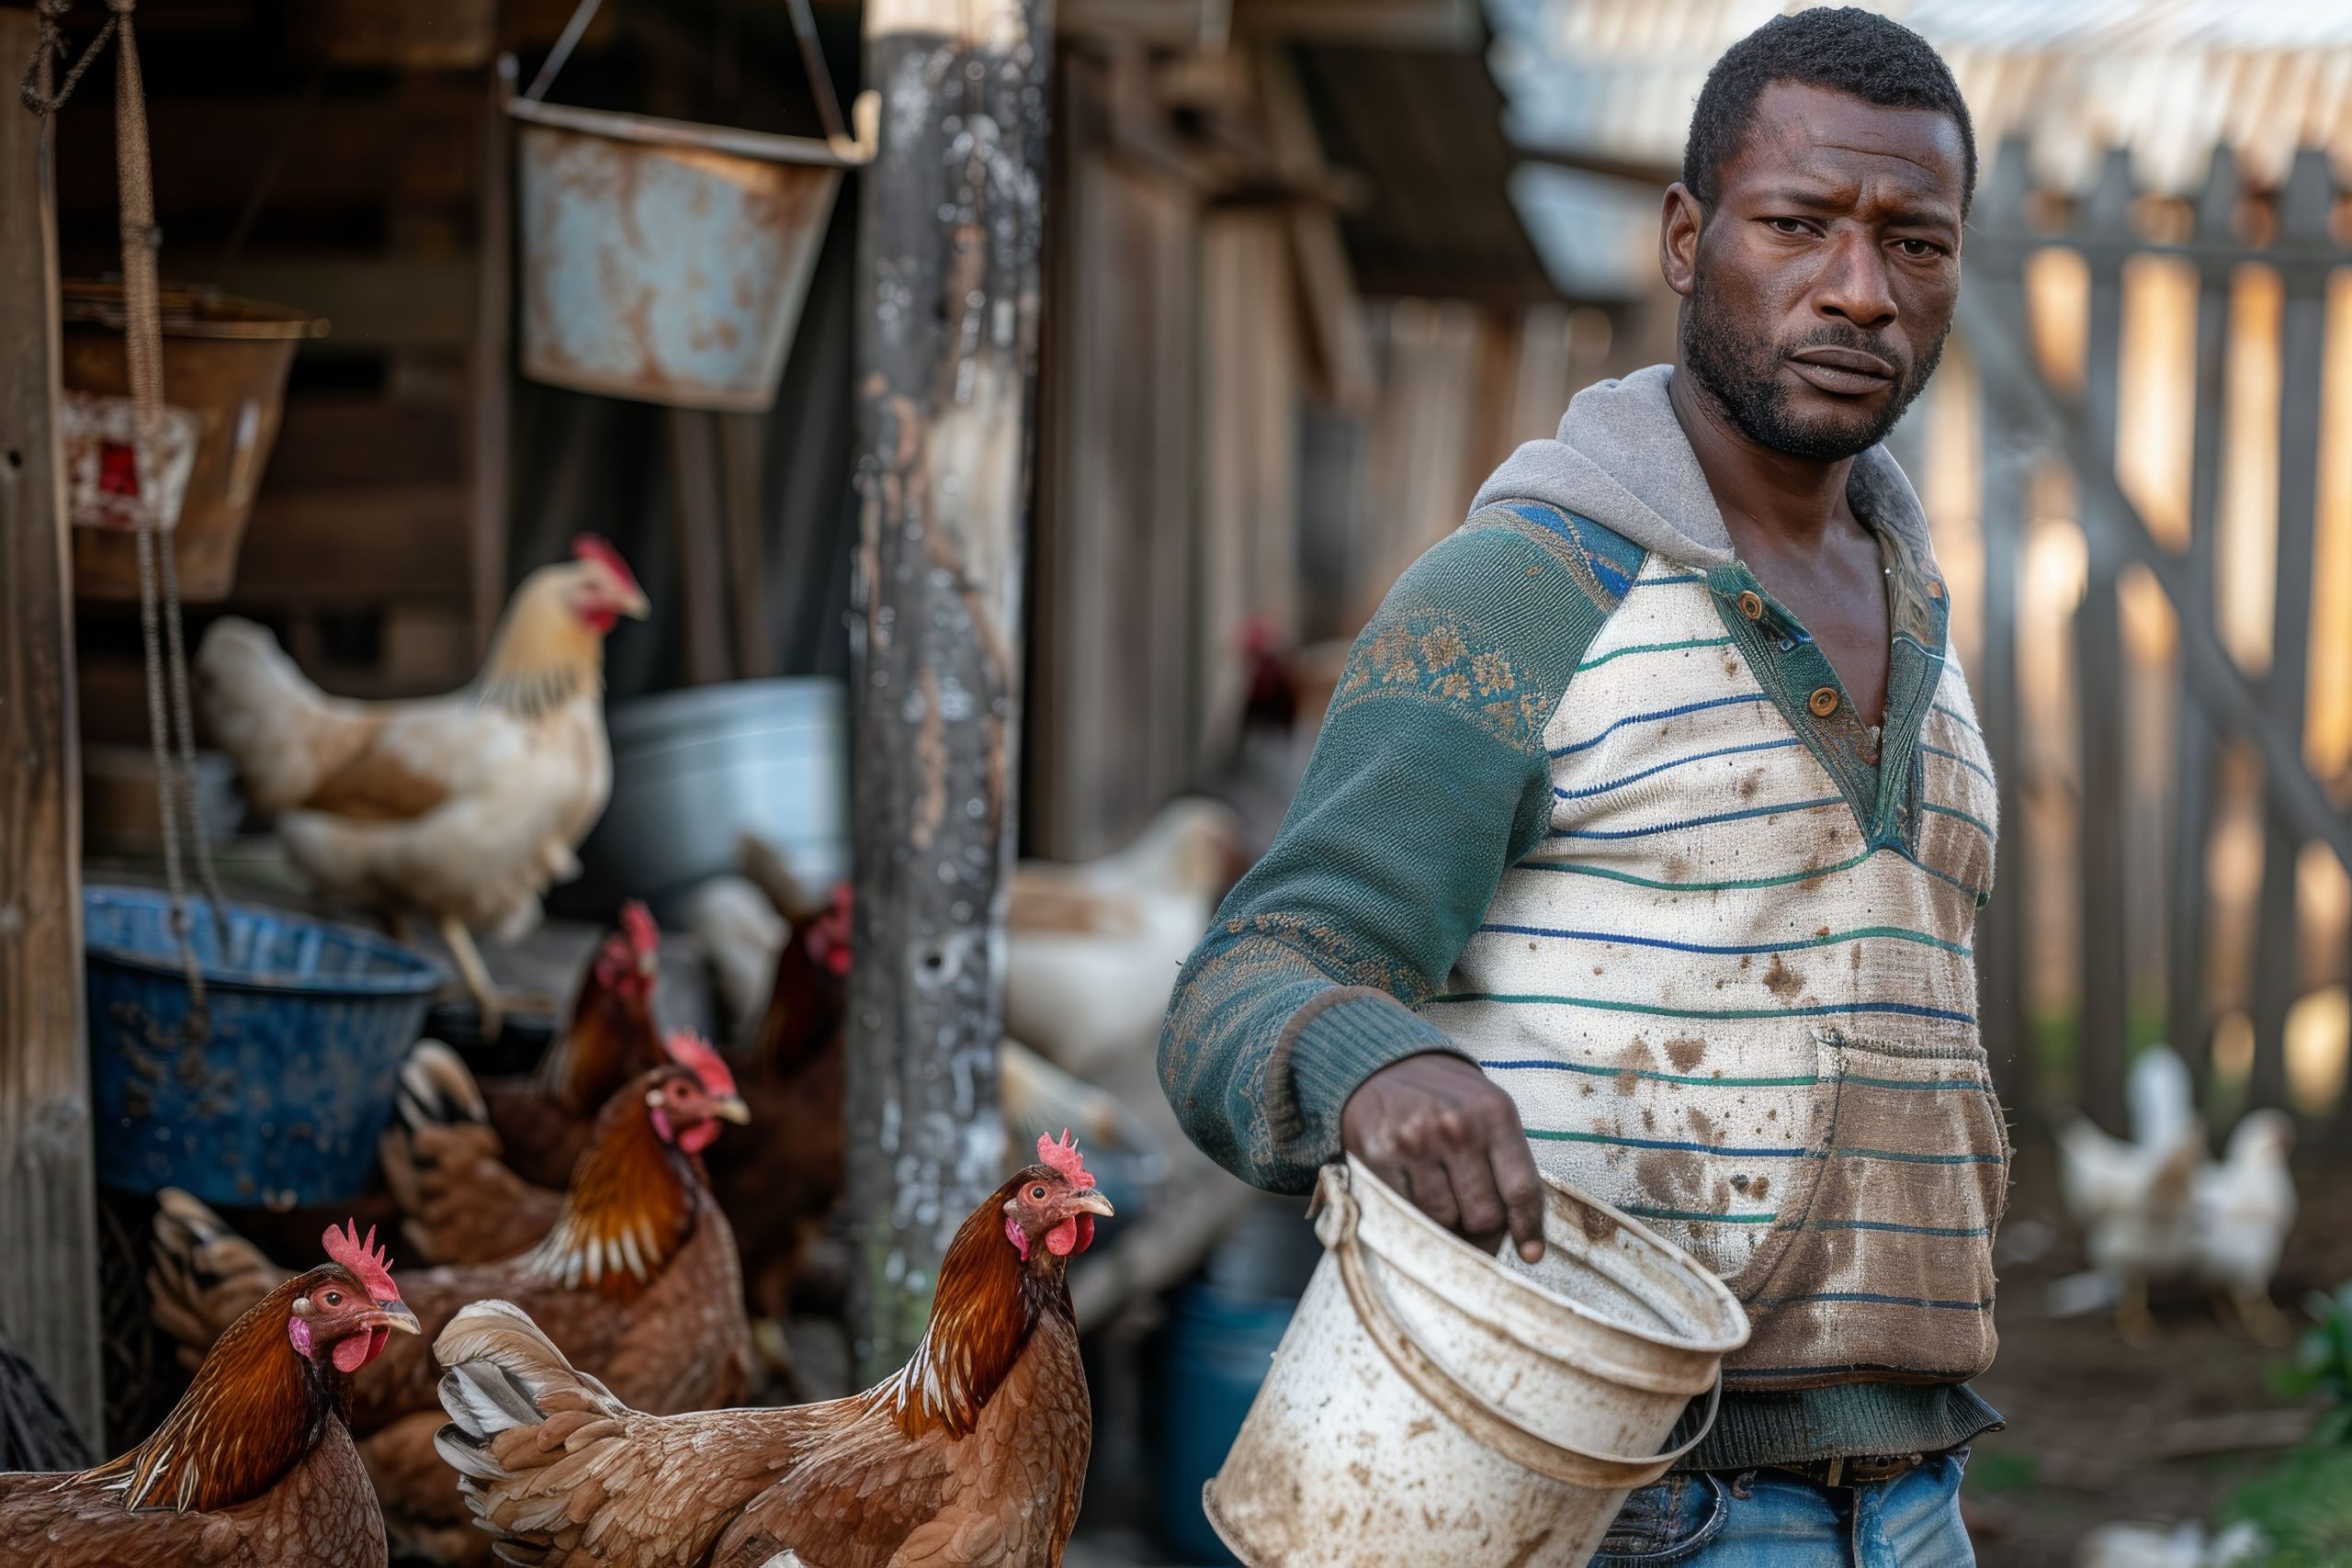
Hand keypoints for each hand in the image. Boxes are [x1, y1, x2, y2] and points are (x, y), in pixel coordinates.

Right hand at [1340, 1052, 1545, 1261]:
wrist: (1383, 1065)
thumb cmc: (1447, 1099)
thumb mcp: (1489, 1114)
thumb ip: (1508, 1168)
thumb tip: (1524, 1243)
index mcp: (1495, 1114)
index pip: (1522, 1190)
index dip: (1528, 1230)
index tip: (1530, 1254)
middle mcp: (1457, 1126)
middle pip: (1484, 1216)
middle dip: (1482, 1229)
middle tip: (1472, 1222)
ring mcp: (1416, 1141)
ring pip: (1444, 1220)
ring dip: (1445, 1222)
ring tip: (1440, 1198)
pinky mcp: (1379, 1154)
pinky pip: (1406, 1212)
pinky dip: (1413, 1214)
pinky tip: (1413, 1194)